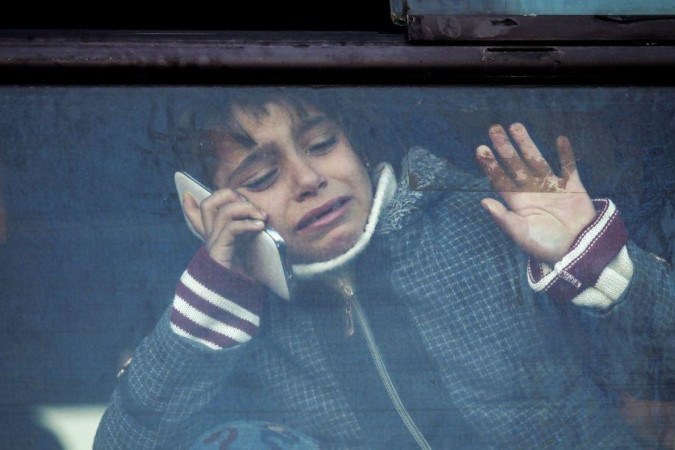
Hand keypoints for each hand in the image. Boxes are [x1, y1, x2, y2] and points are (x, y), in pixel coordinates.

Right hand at [183, 189, 266, 275]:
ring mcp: (213, 245)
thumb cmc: (244, 283)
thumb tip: (260, 222)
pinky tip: (259, 226)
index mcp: (215, 240)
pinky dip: (247, 223)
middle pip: (208, 206)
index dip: (189, 207)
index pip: (197, 220)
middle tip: (249, 203)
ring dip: (245, 209)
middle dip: (228, 195)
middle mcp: (210, 240)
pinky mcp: (218, 253)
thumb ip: (247, 241)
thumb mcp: (247, 257)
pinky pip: (231, 228)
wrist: (236, 306)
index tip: (187, 194)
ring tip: (262, 217)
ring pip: (222, 212)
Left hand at [476, 123, 596, 264]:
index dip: (490, 165)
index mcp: (518, 202)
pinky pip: (569, 167)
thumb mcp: (521, 234)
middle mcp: (532, 190)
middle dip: (504, 147)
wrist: (577, 252)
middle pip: (515, 164)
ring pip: (537, 160)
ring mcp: (552, 187)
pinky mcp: (573, 187)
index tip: (480, 150)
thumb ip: (503, 218)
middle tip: (494, 129)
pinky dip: (566, 154)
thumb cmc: (545, 246)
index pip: (500, 179)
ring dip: (527, 144)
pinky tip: (560, 139)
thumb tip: (483, 202)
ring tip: (516, 126)